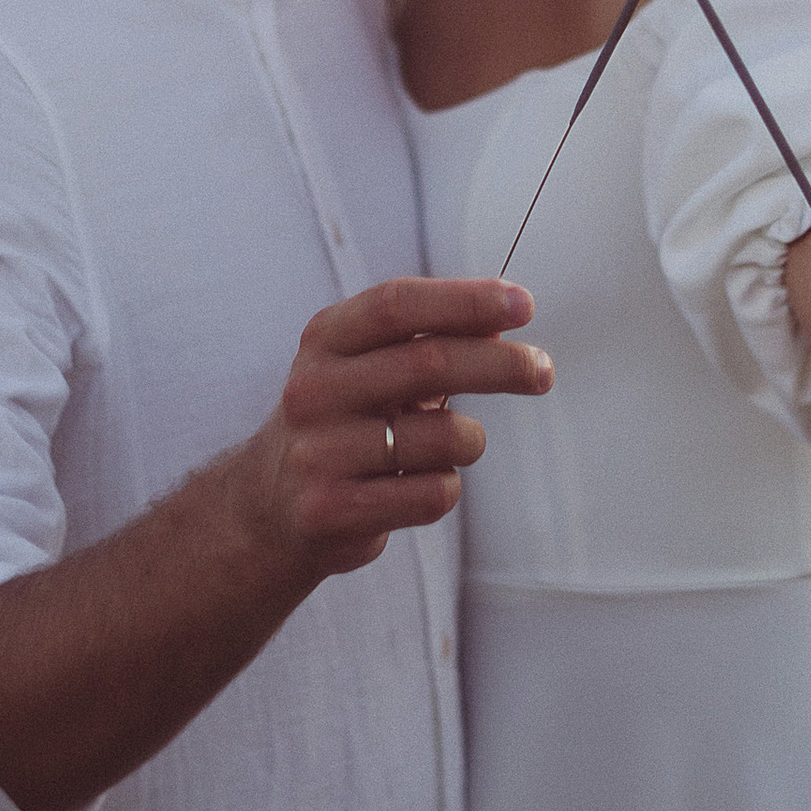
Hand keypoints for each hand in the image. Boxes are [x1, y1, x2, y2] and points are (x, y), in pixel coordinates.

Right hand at [246, 276, 550, 579]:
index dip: (466, 300)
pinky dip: (444, 488)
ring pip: (444, 437)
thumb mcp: (367, 367)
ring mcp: (319, 452)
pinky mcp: (332, 510)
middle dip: (502, 365)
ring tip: (446, 447)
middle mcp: (314, 390)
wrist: (267, 505)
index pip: (398, 304)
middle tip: (542, 371)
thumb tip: (502, 324)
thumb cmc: (345, 421)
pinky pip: (432, 494)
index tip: (524, 305)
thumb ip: (427, 342)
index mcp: (325, 340)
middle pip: (431, 363)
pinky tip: (415, 487)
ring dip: (468, 441)